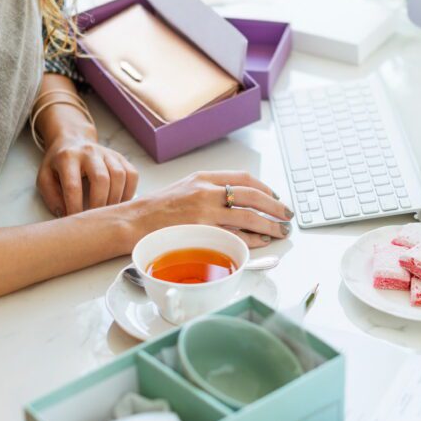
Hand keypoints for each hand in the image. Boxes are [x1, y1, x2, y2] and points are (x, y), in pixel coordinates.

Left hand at [37, 134, 138, 215]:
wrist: (72, 140)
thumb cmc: (58, 164)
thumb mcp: (44, 177)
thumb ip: (51, 197)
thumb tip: (66, 215)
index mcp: (67, 157)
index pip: (73, 186)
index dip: (75, 207)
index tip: (76, 221)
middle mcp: (89, 152)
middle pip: (101, 179)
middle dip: (99, 203)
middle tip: (96, 219)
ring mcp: (107, 153)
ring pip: (119, 175)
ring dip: (116, 199)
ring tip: (109, 213)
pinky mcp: (120, 157)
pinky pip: (132, 174)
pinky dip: (129, 191)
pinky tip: (120, 202)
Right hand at [126, 171, 293, 247]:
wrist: (133, 222)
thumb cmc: (158, 209)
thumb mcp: (186, 188)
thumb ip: (210, 190)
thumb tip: (240, 200)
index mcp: (204, 178)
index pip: (243, 178)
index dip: (264, 188)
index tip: (274, 197)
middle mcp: (206, 192)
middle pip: (252, 196)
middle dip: (274, 206)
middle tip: (287, 215)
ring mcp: (204, 212)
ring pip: (248, 216)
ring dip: (269, 224)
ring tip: (281, 230)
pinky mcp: (202, 232)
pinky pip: (234, 236)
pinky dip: (252, 239)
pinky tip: (261, 241)